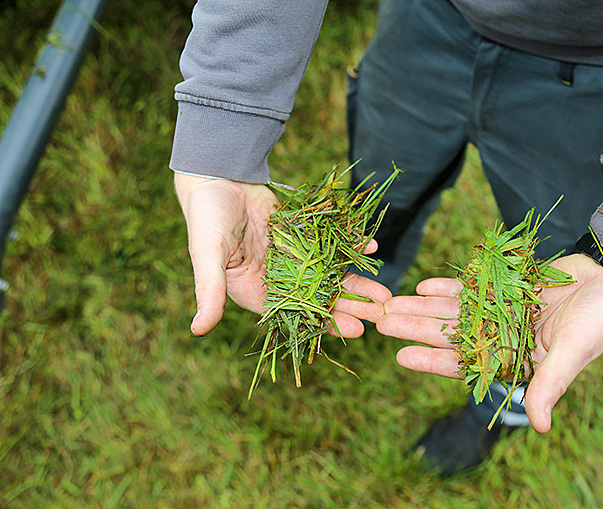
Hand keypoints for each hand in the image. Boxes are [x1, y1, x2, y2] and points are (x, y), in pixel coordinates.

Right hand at [174, 172, 389, 336]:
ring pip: (329, 275)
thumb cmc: (206, 216)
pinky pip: (330, 245)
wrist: (216, 174)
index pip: (295, 315)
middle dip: (350, 308)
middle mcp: (275, 279)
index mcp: (253, 291)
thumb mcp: (206, 255)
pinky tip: (372, 249)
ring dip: (356, 284)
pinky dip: (350, 247)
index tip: (355, 331)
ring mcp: (291, 257)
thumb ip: (208, 291)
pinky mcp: (301, 235)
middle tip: (380, 315)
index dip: (324, 324)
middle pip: (318, 299)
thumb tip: (198, 330)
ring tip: (385, 293)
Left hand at [377, 253, 602, 432]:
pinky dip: (450, 287)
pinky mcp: (509, 287)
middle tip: (379, 321)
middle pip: (450, 335)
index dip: (430, 360)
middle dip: (416, 328)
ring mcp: (504, 312)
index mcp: (517, 360)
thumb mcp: (573, 353)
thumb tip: (539, 427)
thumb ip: (550, 386)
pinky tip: (424, 286)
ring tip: (391, 301)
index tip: (398, 356)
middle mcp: (504, 338)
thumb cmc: (601, 320)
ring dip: (423, 307)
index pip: (464, 365)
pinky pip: (472, 288)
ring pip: (455, 310)